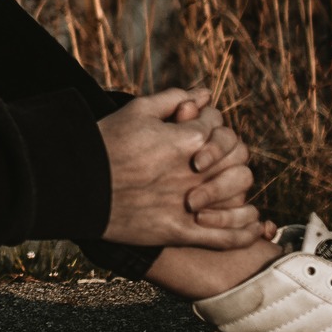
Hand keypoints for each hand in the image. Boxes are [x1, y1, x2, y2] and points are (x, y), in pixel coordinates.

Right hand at [99, 87, 270, 248]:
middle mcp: (195, 172)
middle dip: (232, 159)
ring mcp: (189, 204)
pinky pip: (226, 237)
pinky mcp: (180, 231)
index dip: (211, 127)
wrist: (77, 183)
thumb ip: (174, 98)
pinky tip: (254, 228)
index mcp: (187, 139)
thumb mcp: (137, 110)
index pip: (219, 128)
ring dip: (243, 196)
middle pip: (237, 162)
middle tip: (218, 164)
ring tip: (240, 198)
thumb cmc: (105, 142)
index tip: (196, 131)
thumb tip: (203, 94)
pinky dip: (245, 233)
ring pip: (239, 200)